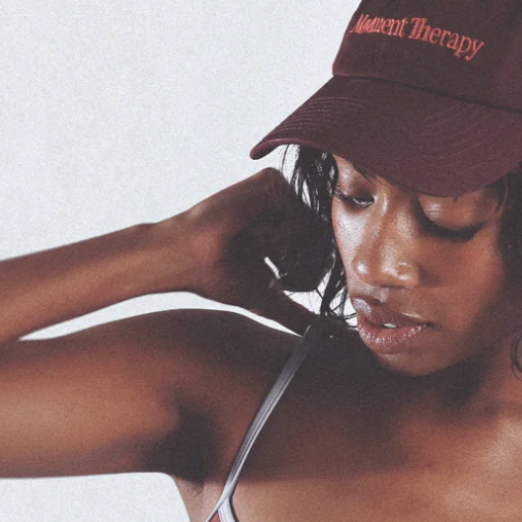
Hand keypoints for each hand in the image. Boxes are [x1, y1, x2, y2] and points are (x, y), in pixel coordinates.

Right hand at [155, 168, 354, 339]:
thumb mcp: (269, 298)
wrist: (186, 258)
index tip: (276, 280)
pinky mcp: (271, 181)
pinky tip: (249, 233)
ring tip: (252, 247)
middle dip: (299, 267)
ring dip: (282, 251)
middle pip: (325, 243)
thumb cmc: (217, 275)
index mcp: (288, 231)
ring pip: (315, 231)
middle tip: (269, 269)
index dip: (306, 277)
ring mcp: (280, 193)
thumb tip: (335, 339)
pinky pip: (300, 215)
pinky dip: (275, 235)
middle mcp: (287, 209)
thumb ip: (301, 315)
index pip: (324, 255)